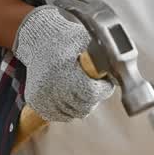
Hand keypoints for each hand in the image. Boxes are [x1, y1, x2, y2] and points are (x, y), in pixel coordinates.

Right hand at [11, 4, 113, 121]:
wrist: (38, 41)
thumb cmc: (66, 39)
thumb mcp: (84, 40)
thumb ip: (101, 54)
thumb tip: (117, 70)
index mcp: (63, 70)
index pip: (91, 93)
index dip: (103, 90)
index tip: (107, 83)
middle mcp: (50, 86)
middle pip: (84, 107)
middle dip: (94, 97)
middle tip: (96, 85)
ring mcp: (42, 96)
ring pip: (73, 113)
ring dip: (82, 104)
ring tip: (82, 87)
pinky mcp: (36, 102)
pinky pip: (60, 115)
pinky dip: (69, 109)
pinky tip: (70, 94)